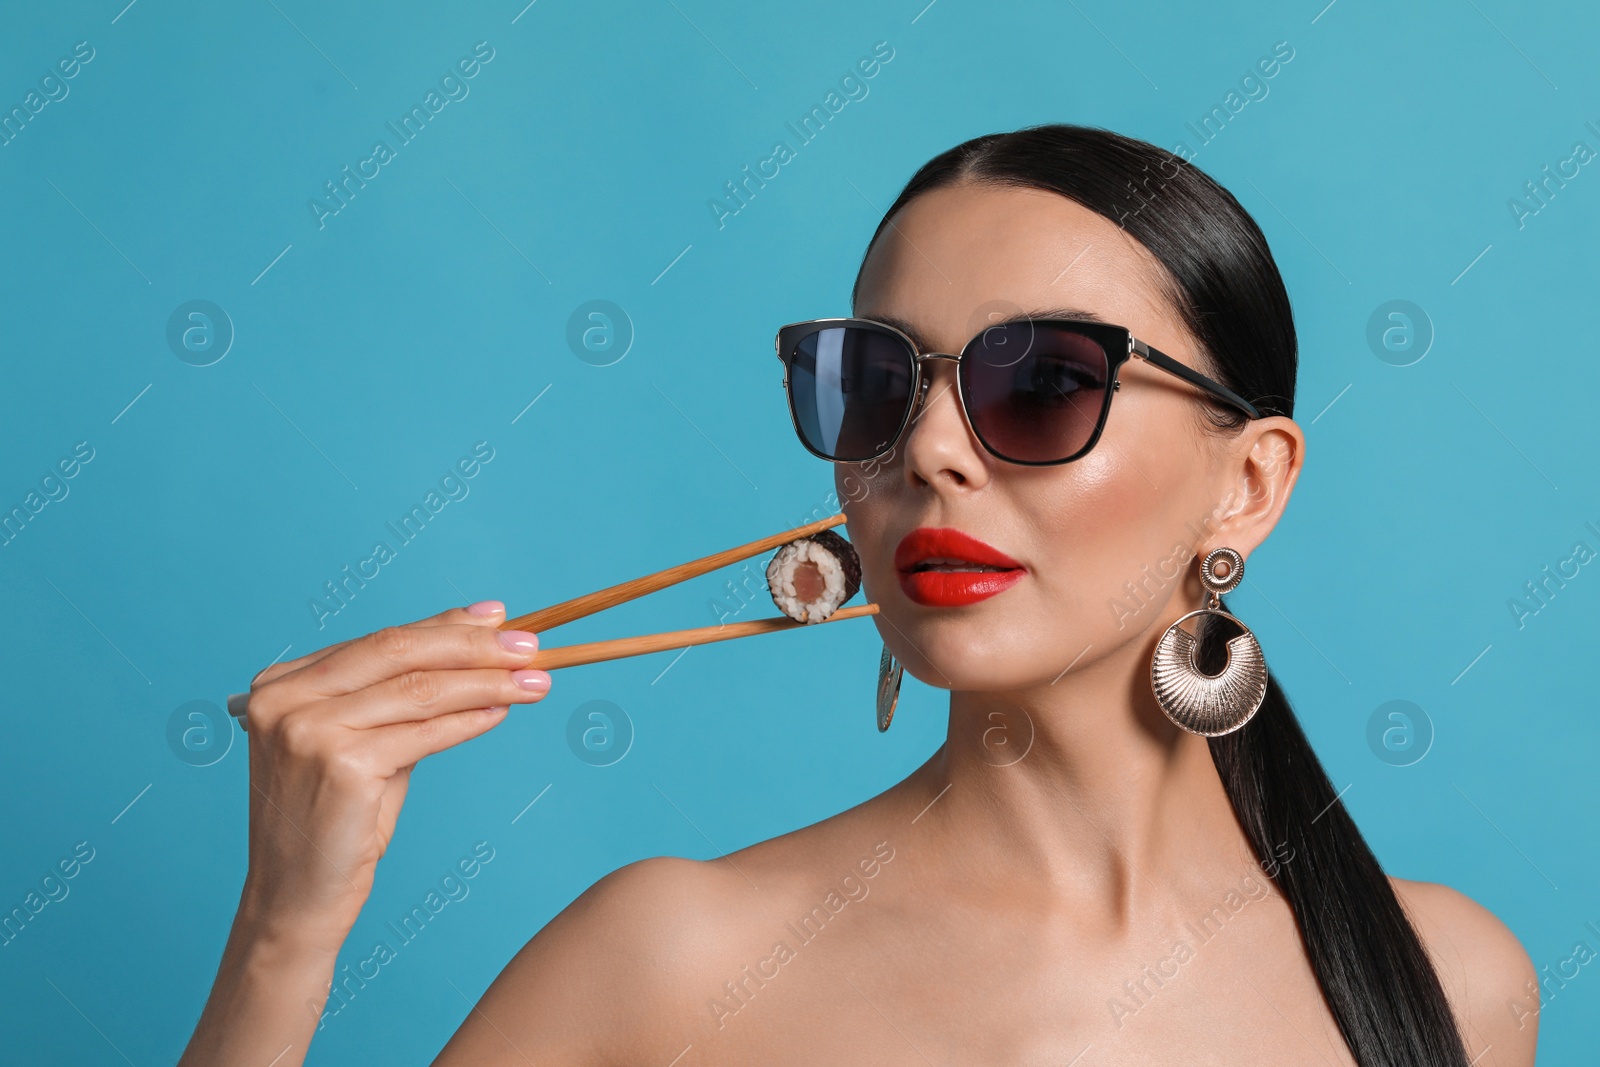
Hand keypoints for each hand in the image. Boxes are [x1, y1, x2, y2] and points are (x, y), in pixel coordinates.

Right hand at [236, 601, 547, 942]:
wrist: (296, 902)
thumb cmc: (337, 822)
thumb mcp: (366, 744)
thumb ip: (405, 695)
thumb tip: (478, 640)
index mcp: (281, 683)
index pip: (382, 641)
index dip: (447, 625)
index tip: (500, 617)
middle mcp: (284, 698)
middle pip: (400, 652)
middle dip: (474, 645)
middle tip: (530, 645)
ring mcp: (306, 730)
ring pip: (418, 690)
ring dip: (486, 681)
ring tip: (534, 681)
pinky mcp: (339, 765)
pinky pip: (424, 733)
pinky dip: (469, 721)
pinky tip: (501, 712)